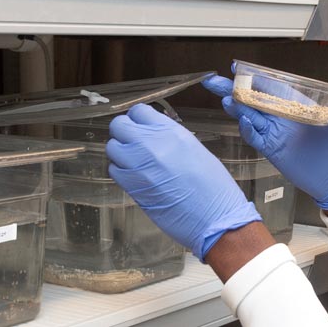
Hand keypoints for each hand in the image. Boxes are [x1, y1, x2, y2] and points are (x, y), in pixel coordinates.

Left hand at [106, 104, 261, 260]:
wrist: (215, 217)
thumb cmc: (213, 187)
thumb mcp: (194, 149)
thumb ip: (170, 139)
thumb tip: (154, 136)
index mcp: (171, 132)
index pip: (138, 111)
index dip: (137, 120)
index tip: (141, 128)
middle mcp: (151, 144)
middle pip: (119, 125)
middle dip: (123, 133)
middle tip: (133, 144)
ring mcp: (139, 165)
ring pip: (112, 147)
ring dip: (120, 153)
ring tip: (134, 162)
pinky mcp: (132, 186)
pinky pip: (114, 170)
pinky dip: (120, 172)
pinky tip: (135, 178)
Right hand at [203, 73, 327, 209]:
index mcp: (299, 106)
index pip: (274, 88)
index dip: (257, 78)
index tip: (240, 68)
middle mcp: (283, 118)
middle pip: (254, 100)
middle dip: (233, 90)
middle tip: (216, 81)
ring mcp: (276, 134)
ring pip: (250, 117)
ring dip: (237, 108)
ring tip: (226, 99)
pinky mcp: (273, 150)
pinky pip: (256, 138)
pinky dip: (248, 130)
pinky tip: (244, 122)